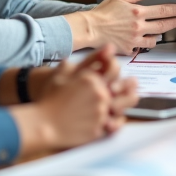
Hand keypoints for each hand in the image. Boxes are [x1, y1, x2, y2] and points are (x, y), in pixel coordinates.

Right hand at [12, 46, 138, 155]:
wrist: (42, 125)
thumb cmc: (50, 98)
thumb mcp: (64, 73)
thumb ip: (88, 60)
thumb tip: (109, 46)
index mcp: (92, 79)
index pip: (114, 70)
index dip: (118, 70)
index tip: (121, 72)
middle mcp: (100, 95)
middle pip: (124, 89)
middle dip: (130, 87)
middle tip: (133, 86)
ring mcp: (101, 113)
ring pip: (122, 107)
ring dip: (126, 103)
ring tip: (125, 101)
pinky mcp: (99, 129)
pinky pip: (115, 126)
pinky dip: (117, 122)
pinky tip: (115, 120)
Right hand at [71, 0, 175, 52]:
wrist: (90, 29)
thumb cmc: (103, 13)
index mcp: (138, 12)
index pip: (163, 11)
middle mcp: (138, 27)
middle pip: (163, 26)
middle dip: (175, 22)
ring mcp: (135, 39)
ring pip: (155, 39)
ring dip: (160, 35)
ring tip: (162, 31)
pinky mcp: (129, 49)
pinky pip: (142, 47)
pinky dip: (145, 43)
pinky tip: (144, 40)